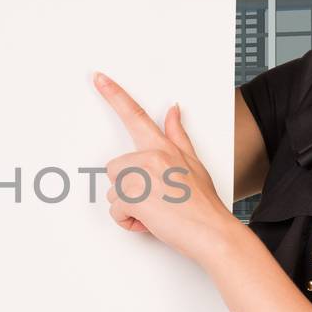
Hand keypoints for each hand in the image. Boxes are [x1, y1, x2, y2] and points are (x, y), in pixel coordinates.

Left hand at [93, 71, 234, 266]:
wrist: (212, 232)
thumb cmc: (204, 204)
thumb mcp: (194, 163)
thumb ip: (177, 135)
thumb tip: (172, 110)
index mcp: (162, 147)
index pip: (135, 115)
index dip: (114, 95)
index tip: (98, 79)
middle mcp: (149, 157)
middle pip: (115, 168)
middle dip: (128, 187)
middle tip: (155, 200)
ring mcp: (140, 175)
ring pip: (113, 190)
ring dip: (128, 206)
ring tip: (155, 212)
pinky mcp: (133, 196)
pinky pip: (115, 209)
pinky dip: (127, 220)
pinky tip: (149, 221)